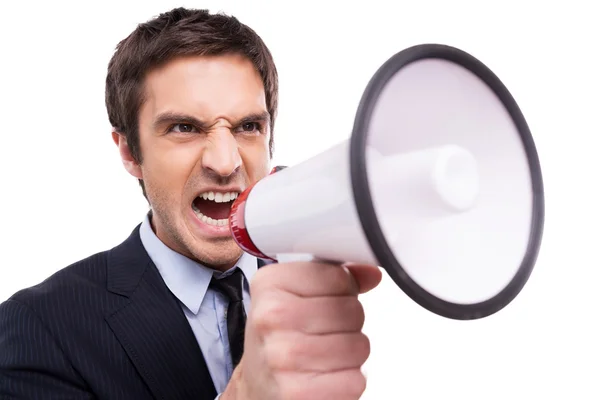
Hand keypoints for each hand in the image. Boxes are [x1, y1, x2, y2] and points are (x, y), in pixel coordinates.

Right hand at [221, 261, 381, 399]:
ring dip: (351, 354)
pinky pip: (355, 380)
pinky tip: (325, 377)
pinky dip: (348, 381)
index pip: (338, 276)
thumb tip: (371, 273)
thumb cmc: (279, 338)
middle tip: (324, 332)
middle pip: (352, 310)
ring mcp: (283, 357)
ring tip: (325, 355)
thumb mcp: (294, 296)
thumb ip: (334, 278)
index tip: (325, 300)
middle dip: (349, 323)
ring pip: (359, 346)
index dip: (344, 289)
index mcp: (269, 285)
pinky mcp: (298, 392)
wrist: (259, 385)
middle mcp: (271, 318)